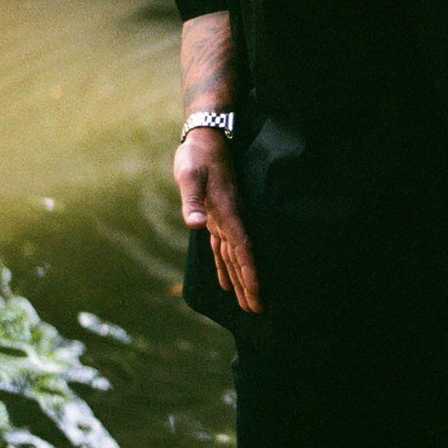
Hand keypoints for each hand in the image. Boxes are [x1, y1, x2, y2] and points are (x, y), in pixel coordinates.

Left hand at [173, 129, 260, 312]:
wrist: (205, 138)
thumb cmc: (197, 156)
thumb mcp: (190, 175)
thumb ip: (192, 200)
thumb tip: (195, 224)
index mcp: (227, 213)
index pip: (242, 249)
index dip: (250, 273)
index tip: (258, 294)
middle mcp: (229, 219)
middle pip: (241, 258)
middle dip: (248, 284)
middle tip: (257, 310)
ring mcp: (224, 219)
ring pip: (234, 256)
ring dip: (240, 278)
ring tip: (248, 302)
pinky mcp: (217, 216)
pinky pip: (224, 247)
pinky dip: (226, 264)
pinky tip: (226, 280)